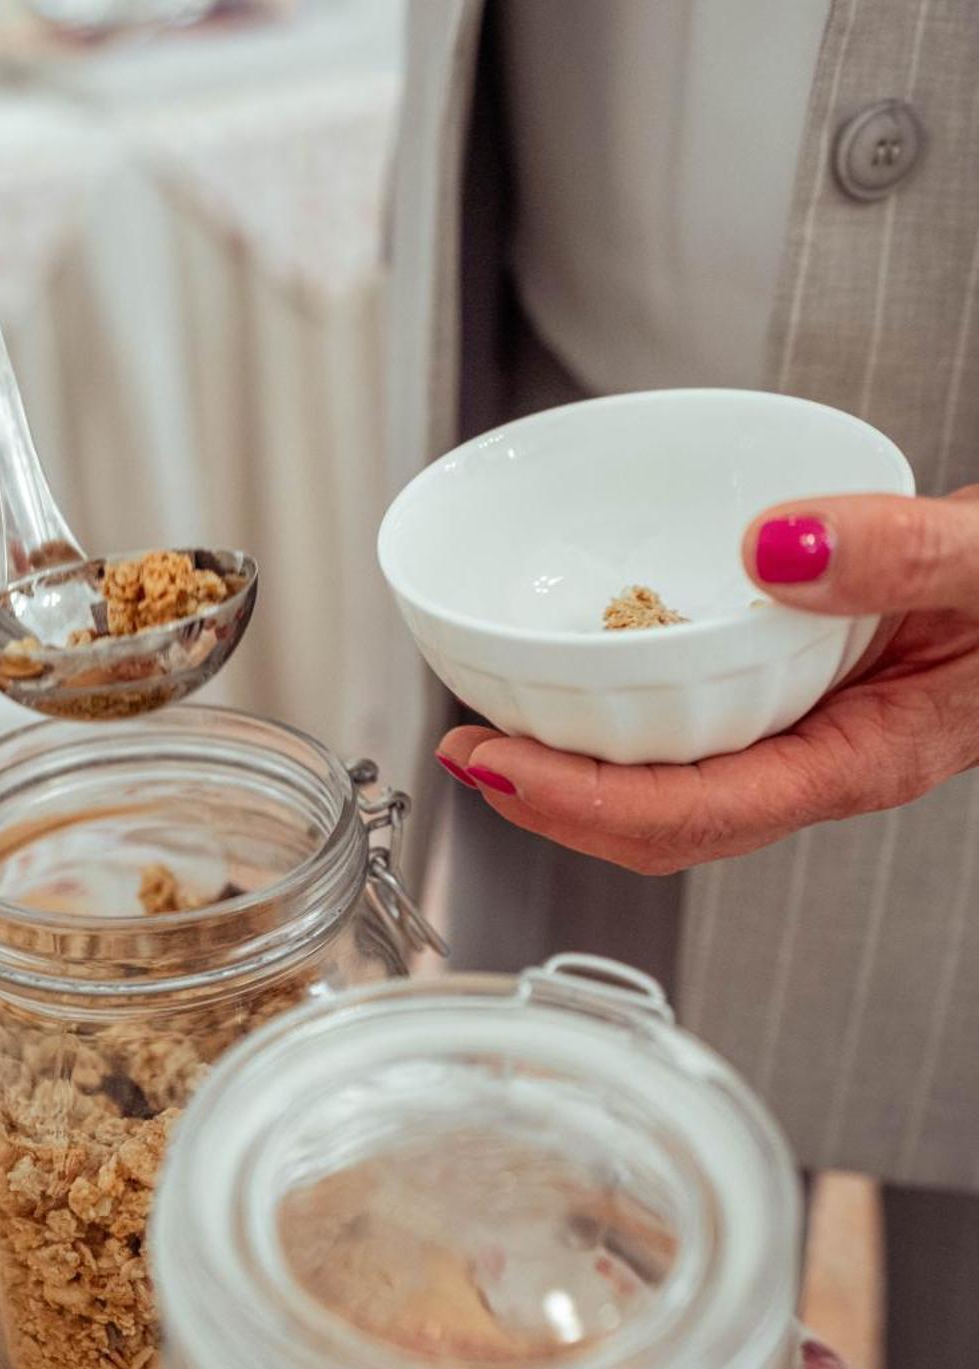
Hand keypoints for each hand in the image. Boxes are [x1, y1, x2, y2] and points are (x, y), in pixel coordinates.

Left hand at [437, 489, 978, 873]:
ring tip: (499, 724)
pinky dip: (629, 710)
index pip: (697, 812)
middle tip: (462, 751)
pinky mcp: (810, 687)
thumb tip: (774, 547)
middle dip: (553, 801)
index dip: (581, 802)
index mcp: (868, 755)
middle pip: (665, 820)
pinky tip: (593, 671)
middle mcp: (830, 757)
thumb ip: (905, 555)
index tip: (494, 764)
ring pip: (678, 779)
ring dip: (580, 765)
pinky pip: (703, 722)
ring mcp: (816, 729)